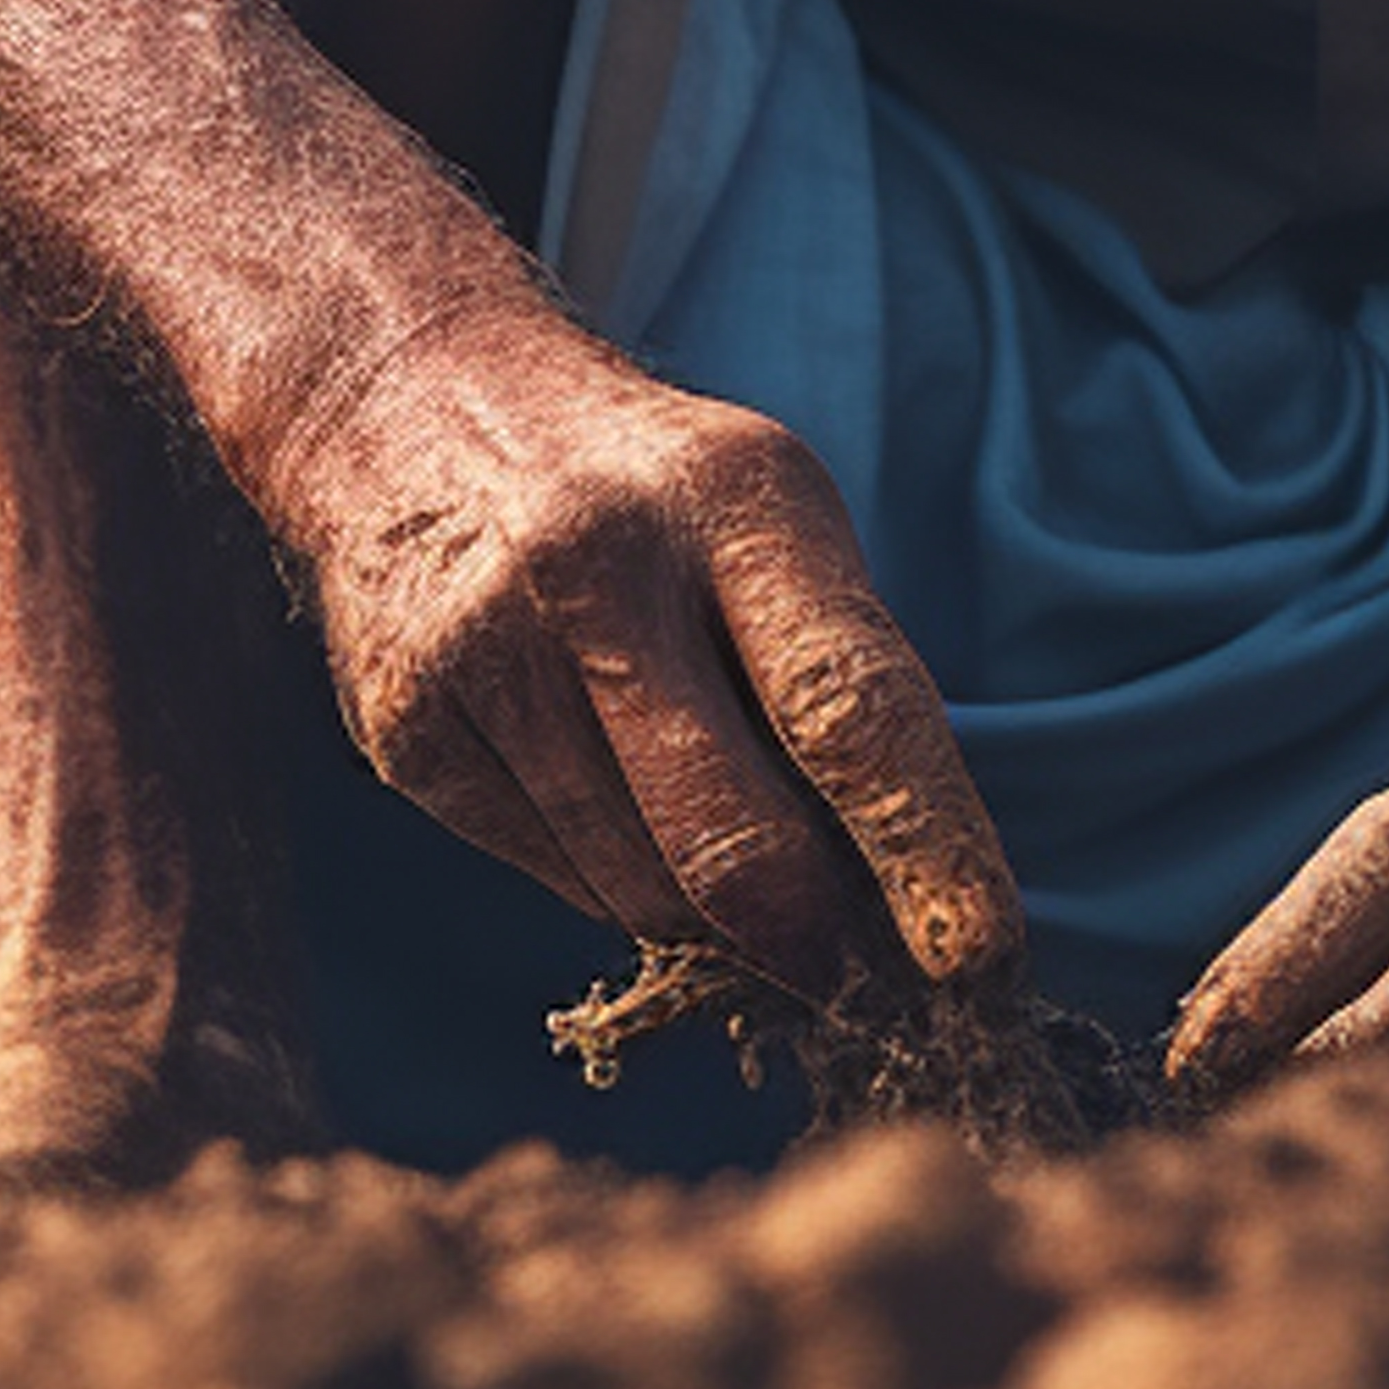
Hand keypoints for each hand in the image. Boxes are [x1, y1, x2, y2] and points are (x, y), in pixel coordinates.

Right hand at [256, 289, 1025, 1003]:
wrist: (410, 400)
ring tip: (738, 875)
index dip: (926, 848)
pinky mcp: (406, 728)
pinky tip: (619, 807)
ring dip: (718, 926)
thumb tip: (908, 906)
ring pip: (644, 892)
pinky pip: (556, 880)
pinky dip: (617, 886)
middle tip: (864, 989)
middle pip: (735, 841)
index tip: (982, 959)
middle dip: (818, 947)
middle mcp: (598, 569)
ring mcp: (486, 651)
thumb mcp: (768, 520)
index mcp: (733, 498)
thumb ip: (839, 684)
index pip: (851, 706)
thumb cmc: (652, 493)